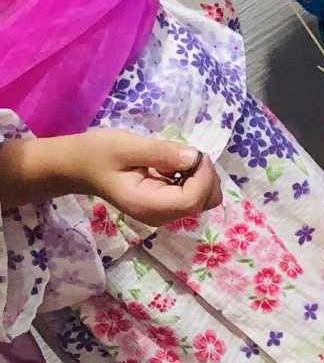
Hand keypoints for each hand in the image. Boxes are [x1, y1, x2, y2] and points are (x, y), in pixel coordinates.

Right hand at [63, 130, 221, 226]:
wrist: (78, 166)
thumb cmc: (97, 154)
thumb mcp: (126, 146)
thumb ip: (161, 152)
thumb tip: (194, 158)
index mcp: (148, 206)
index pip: (193, 199)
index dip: (203, 176)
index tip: (194, 153)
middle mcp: (161, 216)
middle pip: (205, 201)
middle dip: (205, 175)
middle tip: (182, 154)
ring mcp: (165, 214)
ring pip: (204, 198)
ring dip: (199, 175)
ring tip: (171, 160)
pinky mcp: (168, 207)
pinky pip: (194, 194)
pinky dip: (192, 178)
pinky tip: (170, 167)